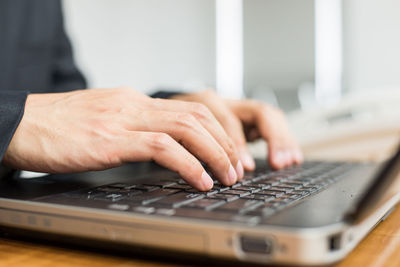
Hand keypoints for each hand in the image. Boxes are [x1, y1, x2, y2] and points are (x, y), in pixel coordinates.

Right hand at [3, 87, 243, 190]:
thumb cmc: (60, 127)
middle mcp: (135, 105)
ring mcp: (124, 120)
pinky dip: (187, 164)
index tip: (230, 152)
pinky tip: (199, 180)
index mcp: (135, 101)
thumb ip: (133, 127)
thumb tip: (161, 145)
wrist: (21, 124)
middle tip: (237, 167)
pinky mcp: (111, 140)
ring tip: (227, 176)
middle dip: (224, 143)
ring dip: (214, 153)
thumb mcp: (105, 120)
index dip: (217, 130)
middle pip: (196, 115)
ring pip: (186, 128)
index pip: (190, 108)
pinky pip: (162, 147)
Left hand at [172, 90, 302, 170]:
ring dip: (282, 138)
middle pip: (259, 111)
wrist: (165, 112)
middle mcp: (225, 101)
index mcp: (203, 103)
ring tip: (291, 160)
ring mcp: (236, 107)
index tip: (244, 168)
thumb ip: (184, 149)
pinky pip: (270, 124)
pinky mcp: (244, 117)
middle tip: (279, 163)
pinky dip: (282, 139)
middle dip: (273, 138)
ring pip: (269, 115)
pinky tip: (292, 155)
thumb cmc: (169, 128)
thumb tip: (205, 175)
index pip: (228, 120)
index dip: (238, 143)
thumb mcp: (172, 136)